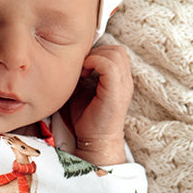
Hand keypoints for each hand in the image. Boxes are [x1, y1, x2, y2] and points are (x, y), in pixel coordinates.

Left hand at [67, 44, 132, 165]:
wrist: (95, 143)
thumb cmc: (86, 121)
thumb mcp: (81, 92)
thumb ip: (81, 75)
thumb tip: (67, 61)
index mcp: (119, 80)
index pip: (114, 52)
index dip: (97, 53)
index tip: (82, 65)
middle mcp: (125, 80)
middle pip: (117, 49)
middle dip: (97, 52)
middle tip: (82, 67)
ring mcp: (123, 85)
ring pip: (115, 53)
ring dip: (96, 56)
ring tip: (83, 71)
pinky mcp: (117, 91)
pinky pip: (109, 64)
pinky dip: (94, 63)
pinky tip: (84, 75)